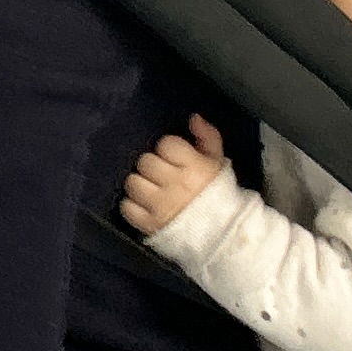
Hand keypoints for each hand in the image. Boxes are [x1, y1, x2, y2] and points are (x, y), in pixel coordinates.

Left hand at [120, 115, 229, 237]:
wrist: (224, 233)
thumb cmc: (218, 193)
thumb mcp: (218, 162)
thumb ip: (207, 137)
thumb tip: (193, 118)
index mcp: (194, 168)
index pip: (166, 144)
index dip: (168, 149)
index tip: (175, 159)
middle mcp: (175, 185)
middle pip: (145, 162)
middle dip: (153, 167)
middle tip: (162, 175)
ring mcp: (160, 206)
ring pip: (133, 182)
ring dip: (140, 185)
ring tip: (152, 190)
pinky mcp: (149, 224)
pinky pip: (127, 207)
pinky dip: (133, 206)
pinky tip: (145, 206)